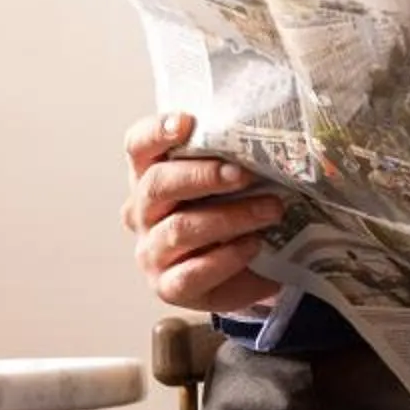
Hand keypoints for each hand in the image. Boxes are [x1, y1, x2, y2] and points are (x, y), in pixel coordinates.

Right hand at [123, 111, 285, 315]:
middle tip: (244, 174)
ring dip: (230, 217)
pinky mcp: (169, 287)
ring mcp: (151, 252)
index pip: (138, 147)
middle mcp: (141, 212)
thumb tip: (271, 140)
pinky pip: (193, 272)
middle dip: (203, 176)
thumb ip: (230, 162)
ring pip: (181, 228)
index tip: (186, 122)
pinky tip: (254, 245)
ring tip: (271, 210)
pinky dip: (228, 257)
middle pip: (158, 185)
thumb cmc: (227, 216)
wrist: (237, 274)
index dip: (157, 132)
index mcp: (149, 177)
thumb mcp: (227, 186)